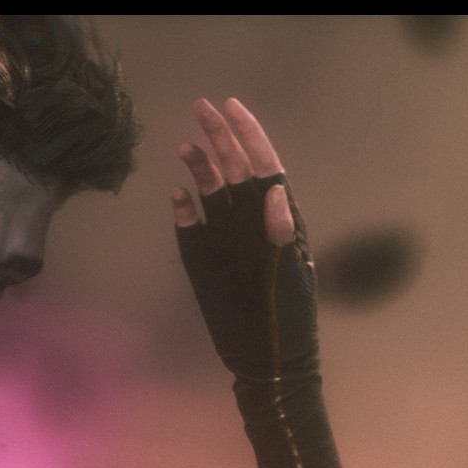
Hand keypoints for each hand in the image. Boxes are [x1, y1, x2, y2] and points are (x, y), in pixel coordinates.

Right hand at [173, 97, 318, 382]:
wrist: (267, 361)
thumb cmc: (288, 319)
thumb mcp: (290, 275)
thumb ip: (280, 233)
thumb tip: (273, 189)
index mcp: (277, 219)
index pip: (265, 166)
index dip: (250, 135)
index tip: (233, 108)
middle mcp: (251, 221)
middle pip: (235, 169)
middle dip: (219, 136)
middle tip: (201, 106)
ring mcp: (227, 239)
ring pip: (212, 191)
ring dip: (199, 166)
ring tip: (184, 145)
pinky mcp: (204, 259)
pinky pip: (191, 226)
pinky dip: (184, 208)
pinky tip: (177, 194)